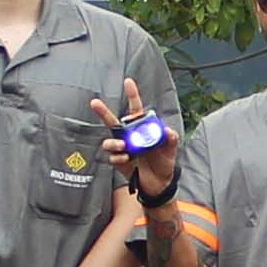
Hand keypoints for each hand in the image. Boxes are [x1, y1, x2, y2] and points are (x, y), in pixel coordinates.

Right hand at [90, 80, 180, 204]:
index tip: (128, 82)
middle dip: (103, 112)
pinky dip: (119, 157)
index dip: (132, 95)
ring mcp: (124, 149)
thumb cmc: (164, 162)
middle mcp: (130, 136)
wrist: (159, 184)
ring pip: (110, 141)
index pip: (136, 109)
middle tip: (94, 103)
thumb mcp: (171, 149)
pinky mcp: (120, 162)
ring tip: (122, 145)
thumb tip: (167, 131)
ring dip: (113, 142)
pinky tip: (126, 158)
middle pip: (113, 122)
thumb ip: (171, 138)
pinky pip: (114, 157)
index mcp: (142, 128)